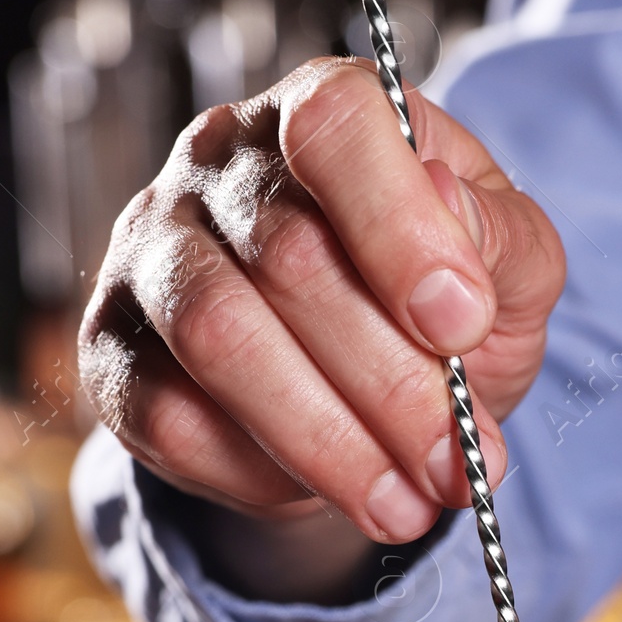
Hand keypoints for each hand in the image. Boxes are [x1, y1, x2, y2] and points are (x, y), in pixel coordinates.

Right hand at [78, 58, 564, 551]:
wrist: (366, 385)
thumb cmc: (440, 302)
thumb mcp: (509, 267)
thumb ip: (502, 241)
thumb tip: (450, 208)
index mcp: (321, 113)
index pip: (336, 126)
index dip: (399, 228)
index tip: (464, 327)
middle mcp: (218, 165)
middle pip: (286, 256)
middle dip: (388, 383)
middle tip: (455, 464)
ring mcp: (152, 253)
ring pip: (216, 336)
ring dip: (325, 441)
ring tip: (405, 508)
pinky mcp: (112, 351)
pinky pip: (168, 416)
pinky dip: (258, 473)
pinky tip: (327, 498)